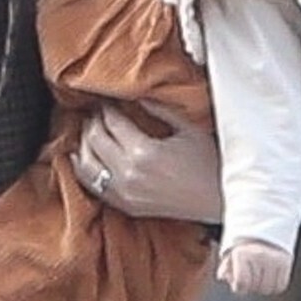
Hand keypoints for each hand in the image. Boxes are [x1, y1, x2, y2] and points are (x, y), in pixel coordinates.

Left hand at [75, 102, 223, 221]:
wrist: (219, 203)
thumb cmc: (210, 165)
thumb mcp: (188, 129)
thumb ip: (159, 109)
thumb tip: (136, 94)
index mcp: (144, 152)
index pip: (111, 122)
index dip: (106, 107)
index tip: (106, 99)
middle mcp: (128, 174)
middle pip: (94, 140)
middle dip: (92, 122)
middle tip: (95, 111)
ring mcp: (124, 193)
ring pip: (87, 165)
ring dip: (83, 144)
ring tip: (87, 131)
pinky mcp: (126, 206)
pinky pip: (93, 186)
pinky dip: (83, 170)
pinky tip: (81, 158)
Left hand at [217, 239, 291, 295]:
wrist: (263, 234)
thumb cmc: (244, 250)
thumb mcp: (230, 256)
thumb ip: (226, 268)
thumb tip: (223, 276)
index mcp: (242, 253)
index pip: (241, 283)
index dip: (239, 287)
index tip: (239, 282)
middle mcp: (259, 255)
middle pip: (255, 288)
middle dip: (250, 287)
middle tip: (250, 278)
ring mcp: (274, 259)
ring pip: (268, 289)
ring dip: (262, 287)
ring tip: (260, 277)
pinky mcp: (286, 262)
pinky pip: (280, 286)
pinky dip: (274, 286)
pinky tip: (269, 278)